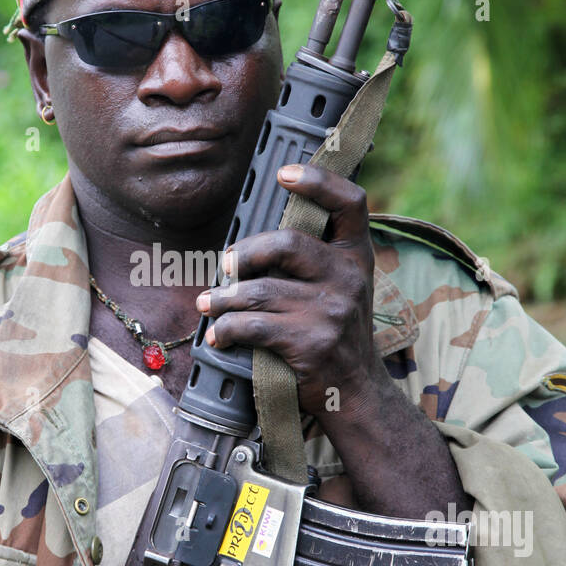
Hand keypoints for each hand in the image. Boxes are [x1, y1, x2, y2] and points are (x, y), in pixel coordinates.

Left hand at [197, 164, 385, 418]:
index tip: (283, 173)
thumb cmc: (335, 332)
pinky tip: (217, 336)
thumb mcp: (343, 287)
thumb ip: (317, 257)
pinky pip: (253, 326)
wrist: (354, 392)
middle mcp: (350, 277)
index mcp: (357, 256)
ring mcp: (332, 310)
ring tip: (208, 304)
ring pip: (260, 290)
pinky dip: (226, 330)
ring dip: (224, 299)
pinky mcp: (311, 341)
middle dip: (245, 253)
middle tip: (226, 266)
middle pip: (288, 243)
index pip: (350, 203)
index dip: (318, 181)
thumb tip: (253, 240)